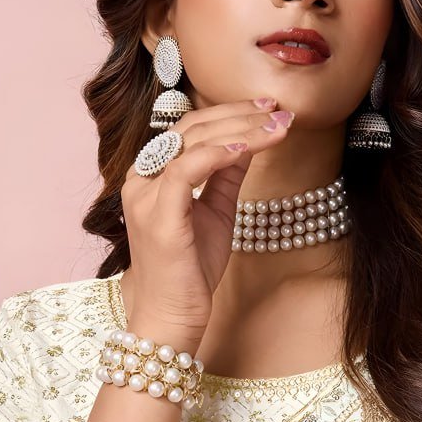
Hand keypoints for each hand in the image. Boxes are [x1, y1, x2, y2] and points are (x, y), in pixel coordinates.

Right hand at [122, 98, 295, 341]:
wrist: (174, 313)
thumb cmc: (191, 268)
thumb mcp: (217, 211)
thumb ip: (226, 176)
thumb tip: (248, 142)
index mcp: (153, 174)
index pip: (191, 128)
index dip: (230, 113)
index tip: (268, 108)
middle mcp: (143, 178)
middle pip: (191, 127)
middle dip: (240, 114)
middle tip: (279, 109)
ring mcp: (146, 195)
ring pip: (192, 142)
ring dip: (240, 130)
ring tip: (276, 125)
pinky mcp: (157, 215)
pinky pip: (185, 171)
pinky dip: (216, 155)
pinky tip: (246, 148)